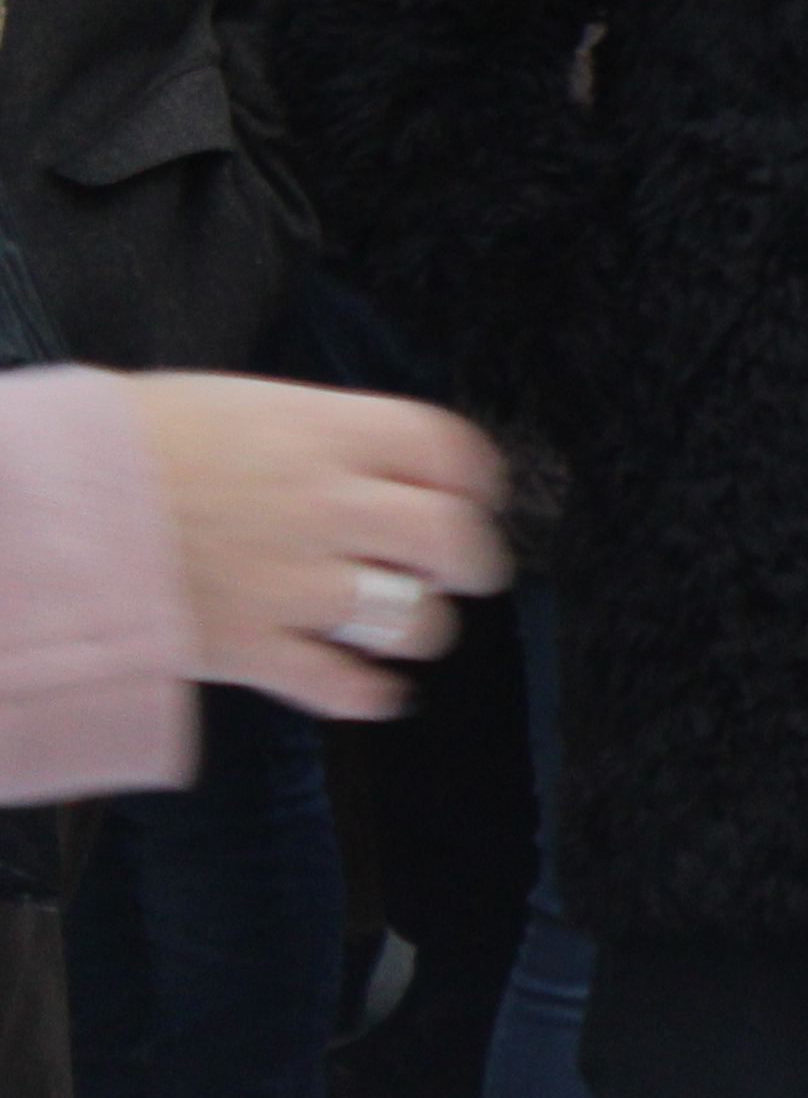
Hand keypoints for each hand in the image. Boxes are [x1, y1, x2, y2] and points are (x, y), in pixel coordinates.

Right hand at [122, 374, 512, 720]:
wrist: (39, 505)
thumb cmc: (118, 445)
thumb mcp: (226, 405)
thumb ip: (309, 437)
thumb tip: (361, 461)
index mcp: (321, 433)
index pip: (445, 450)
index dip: (472, 478)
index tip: (474, 493)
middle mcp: (324, 505)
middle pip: (451, 539)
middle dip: (468, 559)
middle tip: (461, 569)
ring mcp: (292, 582)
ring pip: (412, 618)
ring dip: (417, 624)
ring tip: (401, 621)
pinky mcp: (251, 648)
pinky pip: (343, 685)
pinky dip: (366, 692)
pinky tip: (372, 687)